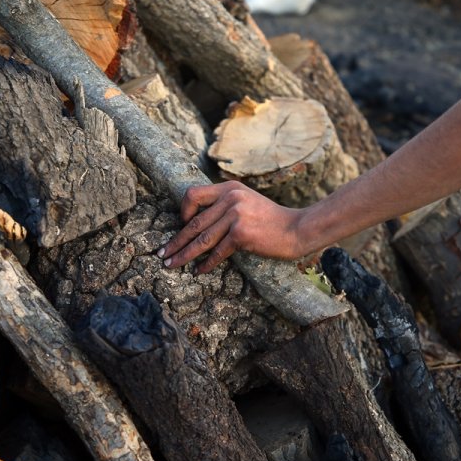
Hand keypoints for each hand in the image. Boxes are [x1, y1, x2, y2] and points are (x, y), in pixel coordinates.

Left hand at [159, 182, 304, 273]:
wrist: (297, 229)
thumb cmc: (272, 220)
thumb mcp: (248, 201)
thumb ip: (226, 204)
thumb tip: (200, 221)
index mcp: (229, 188)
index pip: (193, 194)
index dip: (182, 211)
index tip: (179, 226)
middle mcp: (230, 198)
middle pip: (193, 222)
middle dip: (176, 241)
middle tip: (162, 253)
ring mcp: (235, 215)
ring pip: (201, 239)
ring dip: (184, 255)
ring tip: (171, 264)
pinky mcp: (241, 234)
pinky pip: (217, 252)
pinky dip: (206, 264)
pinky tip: (199, 271)